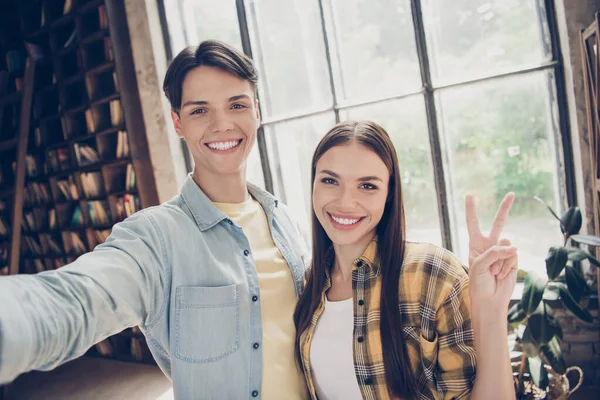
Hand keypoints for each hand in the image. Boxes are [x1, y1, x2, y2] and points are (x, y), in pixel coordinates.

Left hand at [466, 193, 518, 312]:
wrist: (490, 300)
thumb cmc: (479, 283)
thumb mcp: (479, 265)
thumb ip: (494, 253)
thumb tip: (514, 247)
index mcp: (475, 244)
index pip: (473, 223)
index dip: (471, 210)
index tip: (470, 194)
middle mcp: (489, 245)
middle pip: (499, 223)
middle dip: (505, 208)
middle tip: (511, 193)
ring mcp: (503, 252)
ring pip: (507, 245)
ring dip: (500, 261)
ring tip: (493, 273)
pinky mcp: (513, 260)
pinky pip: (513, 257)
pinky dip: (507, 267)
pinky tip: (502, 275)